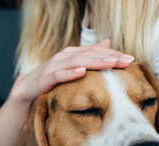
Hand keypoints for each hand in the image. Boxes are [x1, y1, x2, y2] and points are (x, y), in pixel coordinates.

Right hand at [10, 39, 134, 102]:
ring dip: (94, 62)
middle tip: (127, 61)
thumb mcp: (72, 69)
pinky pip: (58, 74)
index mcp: (72, 54)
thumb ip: (88, 56)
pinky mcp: (45, 77)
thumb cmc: (52, 80)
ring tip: (110, 64)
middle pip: (89, 53)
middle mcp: (64, 56)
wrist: (27, 90)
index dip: (113, 54)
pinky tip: (82, 72)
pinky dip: (70, 73)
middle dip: (109, 57)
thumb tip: (107, 43)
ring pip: (76, 61)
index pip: (96, 50)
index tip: (131, 60)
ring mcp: (54, 65)